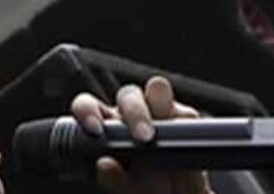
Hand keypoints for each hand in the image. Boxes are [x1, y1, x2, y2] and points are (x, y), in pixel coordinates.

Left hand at [71, 77, 212, 193]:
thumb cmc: (147, 189)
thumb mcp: (131, 189)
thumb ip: (116, 179)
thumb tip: (104, 165)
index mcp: (106, 127)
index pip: (88, 106)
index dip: (88, 111)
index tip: (95, 130)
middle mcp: (130, 114)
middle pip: (127, 95)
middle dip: (135, 112)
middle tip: (143, 139)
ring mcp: (159, 112)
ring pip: (157, 89)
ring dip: (162, 105)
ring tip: (169, 133)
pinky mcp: (184, 117)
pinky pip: (186, 112)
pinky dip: (185, 122)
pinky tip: (186, 141)